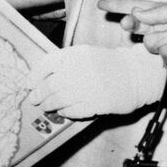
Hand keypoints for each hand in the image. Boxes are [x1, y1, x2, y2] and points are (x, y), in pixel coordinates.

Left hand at [29, 43, 164, 118]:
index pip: (47, 64)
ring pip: (60, 99)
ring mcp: (89, 87)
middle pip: (51, 85)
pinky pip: (75, 110)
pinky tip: (63, 111)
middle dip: (39, 94)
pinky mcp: (99, 103)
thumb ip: (65, 63)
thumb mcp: (84, 55)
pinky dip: (66, 112)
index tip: (29, 85)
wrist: (137, 74)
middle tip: (34, 100)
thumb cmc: (108, 64)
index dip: (34, 76)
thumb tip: (41, 79)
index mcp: (75, 54)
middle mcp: (80, 69)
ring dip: (50, 104)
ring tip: (46, 106)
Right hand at [99, 0, 166, 71]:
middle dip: (129, 25)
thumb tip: (135, 14)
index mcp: (159, 13)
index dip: (117, 6)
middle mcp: (158, 28)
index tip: (101, 4)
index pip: (134, 7)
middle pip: (133, 27)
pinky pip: (165, 53)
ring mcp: (164, 45)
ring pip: (150, 42)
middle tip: (129, 24)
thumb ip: (158, 12)